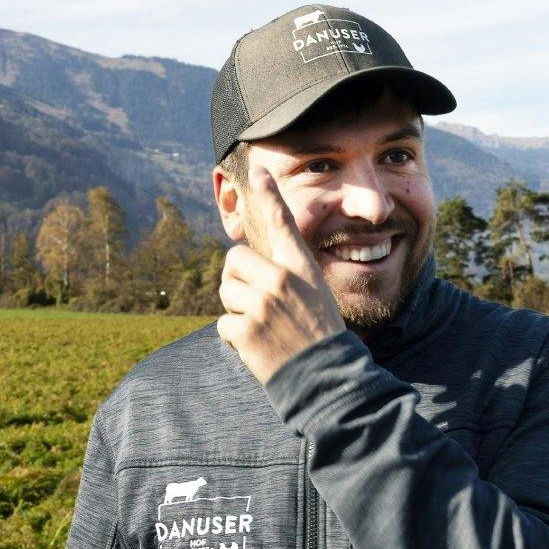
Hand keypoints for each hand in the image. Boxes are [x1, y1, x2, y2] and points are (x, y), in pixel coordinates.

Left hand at [217, 162, 346, 384]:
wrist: (326, 377)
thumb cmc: (320, 335)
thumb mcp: (315, 295)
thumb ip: (286, 276)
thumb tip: (245, 265)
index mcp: (301, 269)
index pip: (283, 223)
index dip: (270, 195)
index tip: (259, 171)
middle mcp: (281, 281)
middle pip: (234, 260)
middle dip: (238, 281)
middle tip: (260, 305)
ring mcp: (263, 305)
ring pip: (226, 293)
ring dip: (236, 311)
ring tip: (263, 328)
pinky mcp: (246, 331)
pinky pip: (223, 325)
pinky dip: (235, 338)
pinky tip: (258, 346)